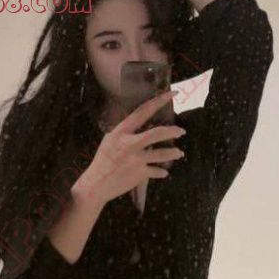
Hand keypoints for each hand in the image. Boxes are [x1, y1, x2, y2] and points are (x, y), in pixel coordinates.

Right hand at [76, 90, 186, 205]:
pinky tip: (163, 172)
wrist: (97, 184)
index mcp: (121, 132)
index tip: (172, 94)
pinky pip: (157, 171)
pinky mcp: (139, 174)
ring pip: (162, 154)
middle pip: (157, 133)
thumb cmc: (103, 161)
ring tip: (179, 153)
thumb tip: (140, 121)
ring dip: (173, 153)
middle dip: (172, 131)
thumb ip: (125, 131)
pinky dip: (161, 172)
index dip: (159, 101)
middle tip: (181, 131)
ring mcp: (135, 160)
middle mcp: (129, 144)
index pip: (143, 111)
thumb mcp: (110, 139)